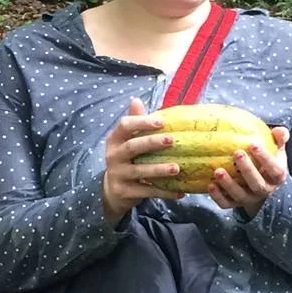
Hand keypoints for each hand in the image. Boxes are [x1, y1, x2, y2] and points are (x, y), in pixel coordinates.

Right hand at [101, 98, 180, 222]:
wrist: (112, 190)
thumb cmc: (126, 159)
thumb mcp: (126, 141)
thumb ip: (134, 122)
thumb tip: (136, 99)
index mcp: (115, 139)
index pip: (124, 126)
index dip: (142, 122)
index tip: (161, 121)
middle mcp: (113, 156)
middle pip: (132, 147)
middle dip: (152, 142)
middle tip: (172, 140)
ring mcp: (118, 175)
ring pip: (139, 171)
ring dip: (159, 170)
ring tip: (177, 168)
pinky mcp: (124, 192)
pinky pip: (146, 192)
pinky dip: (163, 192)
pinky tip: (179, 193)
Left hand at [208, 128, 289, 214]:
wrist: (263, 182)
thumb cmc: (268, 161)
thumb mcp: (277, 149)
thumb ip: (279, 138)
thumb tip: (279, 131)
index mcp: (277, 177)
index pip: (274, 169)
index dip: (265, 158)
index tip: (253, 144)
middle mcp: (265, 190)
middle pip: (257, 184)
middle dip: (246, 169)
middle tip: (237, 153)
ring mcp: (250, 198)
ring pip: (240, 195)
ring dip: (228, 184)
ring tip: (218, 171)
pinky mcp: (236, 204)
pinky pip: (227, 204)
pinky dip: (218, 197)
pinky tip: (210, 185)